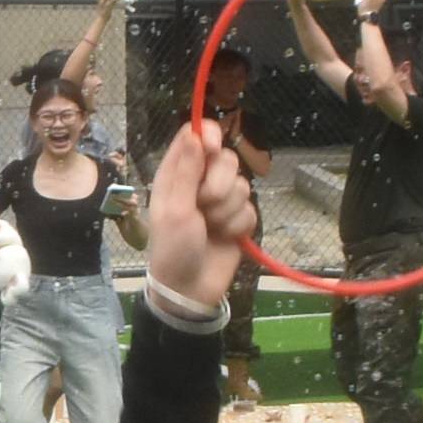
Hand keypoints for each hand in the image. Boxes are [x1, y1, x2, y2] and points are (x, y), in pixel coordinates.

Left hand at [145, 117, 252, 302]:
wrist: (190, 289)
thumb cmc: (172, 248)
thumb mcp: (174, 209)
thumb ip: (186, 171)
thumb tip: (195, 133)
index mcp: (177, 173)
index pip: (196, 136)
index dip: (209, 136)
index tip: (213, 149)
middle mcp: (200, 182)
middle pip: (226, 158)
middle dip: (219, 184)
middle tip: (203, 205)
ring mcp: (221, 201)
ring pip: (242, 185)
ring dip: (227, 210)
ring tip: (210, 227)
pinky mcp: (238, 219)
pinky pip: (250, 208)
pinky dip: (239, 225)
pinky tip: (225, 237)